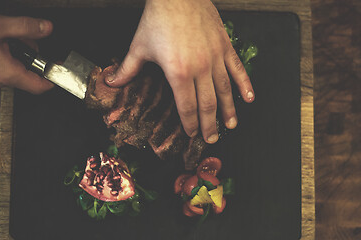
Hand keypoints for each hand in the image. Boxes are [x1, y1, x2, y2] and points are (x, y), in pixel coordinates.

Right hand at [0, 13, 53, 93]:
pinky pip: (4, 66)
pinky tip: (0, 40)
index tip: (60, 68)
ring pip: (16, 69)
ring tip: (9, 35)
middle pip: (29, 75)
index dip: (53, 79)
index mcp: (7, 73)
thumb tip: (45, 28)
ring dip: (19, 52)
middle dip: (33, 56)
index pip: (39, 87)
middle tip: (28, 38)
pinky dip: (8, 53)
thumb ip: (26, 28)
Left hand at [105, 0, 253, 143]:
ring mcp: (215, 57)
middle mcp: (200, 68)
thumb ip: (127, 69)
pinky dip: (245, 85)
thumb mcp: (139, 46)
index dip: (190, 124)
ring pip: (226, 91)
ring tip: (231, 125)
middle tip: (212, 139)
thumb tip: (111, 82)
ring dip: (229, 111)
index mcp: (178, 72)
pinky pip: (238, 69)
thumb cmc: (158, 19)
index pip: (187, 106)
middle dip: (209, 125)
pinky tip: (249, 98)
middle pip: (208, 104)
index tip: (192, 134)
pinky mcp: (225, 46)